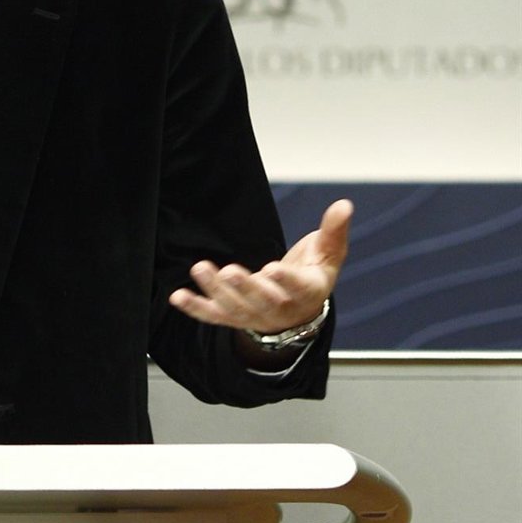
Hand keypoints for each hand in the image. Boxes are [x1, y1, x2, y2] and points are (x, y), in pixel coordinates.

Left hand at [168, 198, 352, 335]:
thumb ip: (334, 230)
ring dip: (214, 291)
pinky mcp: (234, 317)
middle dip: (245, 287)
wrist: (300, 313)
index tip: (274, 269)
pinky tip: (178, 296)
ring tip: (200, 269)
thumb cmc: (313, 276)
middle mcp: (280, 309)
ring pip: (234, 308)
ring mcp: (255, 316)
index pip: (297, 288)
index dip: (286, 281)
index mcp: (307, 292)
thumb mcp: (329, 254)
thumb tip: (344, 205)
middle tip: (230, 272)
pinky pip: (213, 315)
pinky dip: (195, 308)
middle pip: (261, 301)